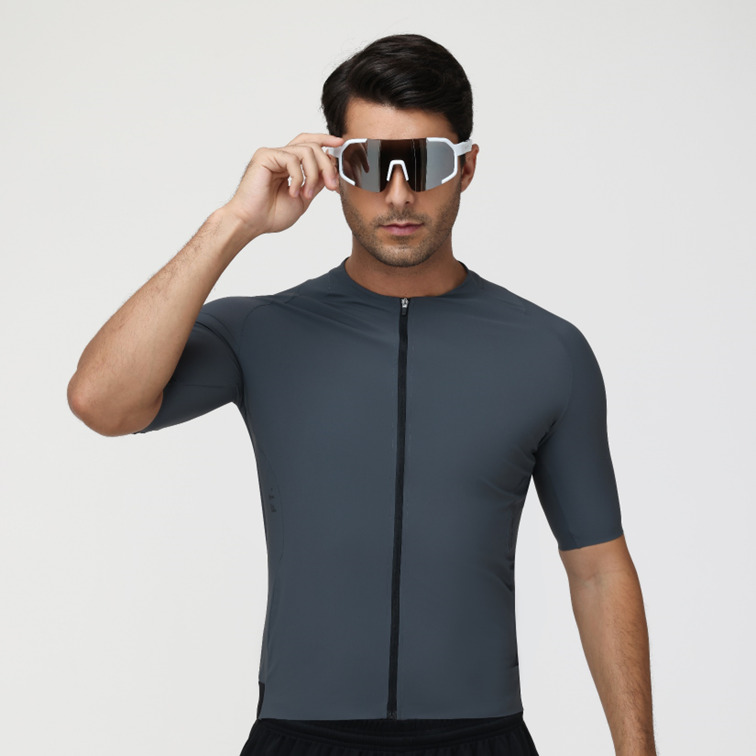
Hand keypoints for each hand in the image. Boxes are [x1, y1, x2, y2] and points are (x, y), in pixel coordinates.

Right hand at [222, 132, 343, 236]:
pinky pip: (292, 159)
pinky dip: (298, 177)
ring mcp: (273, 154)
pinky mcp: (265, 156)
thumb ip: (317, 182)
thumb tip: (332, 167)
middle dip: (327, 165)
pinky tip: (293, 192)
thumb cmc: (272, 215)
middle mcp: (281, 156)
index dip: (326, 141)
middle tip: (332, 186)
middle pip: (312, 145)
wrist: (251, 223)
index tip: (342, 145)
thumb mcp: (305, 197)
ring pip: (305, 150)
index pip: (310, 144)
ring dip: (314, 174)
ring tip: (307, 194)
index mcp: (289, 164)